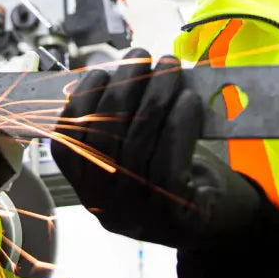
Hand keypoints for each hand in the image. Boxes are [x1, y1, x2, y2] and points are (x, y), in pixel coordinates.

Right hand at [51, 48, 260, 247]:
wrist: (213, 221)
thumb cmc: (170, 173)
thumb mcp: (134, 152)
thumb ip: (119, 119)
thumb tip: (120, 70)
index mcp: (86, 187)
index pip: (66, 141)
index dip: (80, 101)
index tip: (101, 71)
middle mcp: (104, 205)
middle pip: (104, 135)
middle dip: (122, 86)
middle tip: (141, 56)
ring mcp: (136, 214)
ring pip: (138, 143)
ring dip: (155, 94)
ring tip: (169, 66)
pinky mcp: (172, 215)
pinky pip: (170, 160)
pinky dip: (180, 122)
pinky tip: (188, 98)